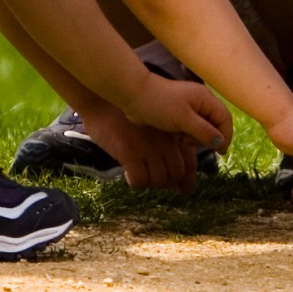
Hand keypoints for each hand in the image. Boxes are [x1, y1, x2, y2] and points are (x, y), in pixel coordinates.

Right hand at [75, 102, 202, 190]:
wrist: (102, 102)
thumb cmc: (126, 114)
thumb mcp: (154, 125)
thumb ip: (167, 141)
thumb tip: (176, 171)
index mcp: (173, 133)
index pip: (190, 163)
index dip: (188, 180)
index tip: (183, 189)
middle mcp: (165, 141)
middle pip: (175, 174)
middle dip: (167, 183)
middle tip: (153, 180)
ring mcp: (148, 147)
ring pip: (159, 180)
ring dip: (150, 183)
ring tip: (140, 175)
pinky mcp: (130, 152)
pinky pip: (140, 180)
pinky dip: (136, 182)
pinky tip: (128, 174)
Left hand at [120, 75, 232, 155]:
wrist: (134, 96)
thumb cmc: (160, 105)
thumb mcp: (183, 120)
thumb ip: (204, 131)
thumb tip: (220, 142)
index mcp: (205, 98)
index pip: (225, 119)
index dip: (225, 136)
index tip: (220, 152)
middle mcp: (200, 102)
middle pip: (214, 126)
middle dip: (203, 137)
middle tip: (186, 140)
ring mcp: (190, 108)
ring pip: (201, 130)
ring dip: (191, 138)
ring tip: (177, 136)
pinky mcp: (179, 114)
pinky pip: (189, 130)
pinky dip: (183, 135)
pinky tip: (172, 134)